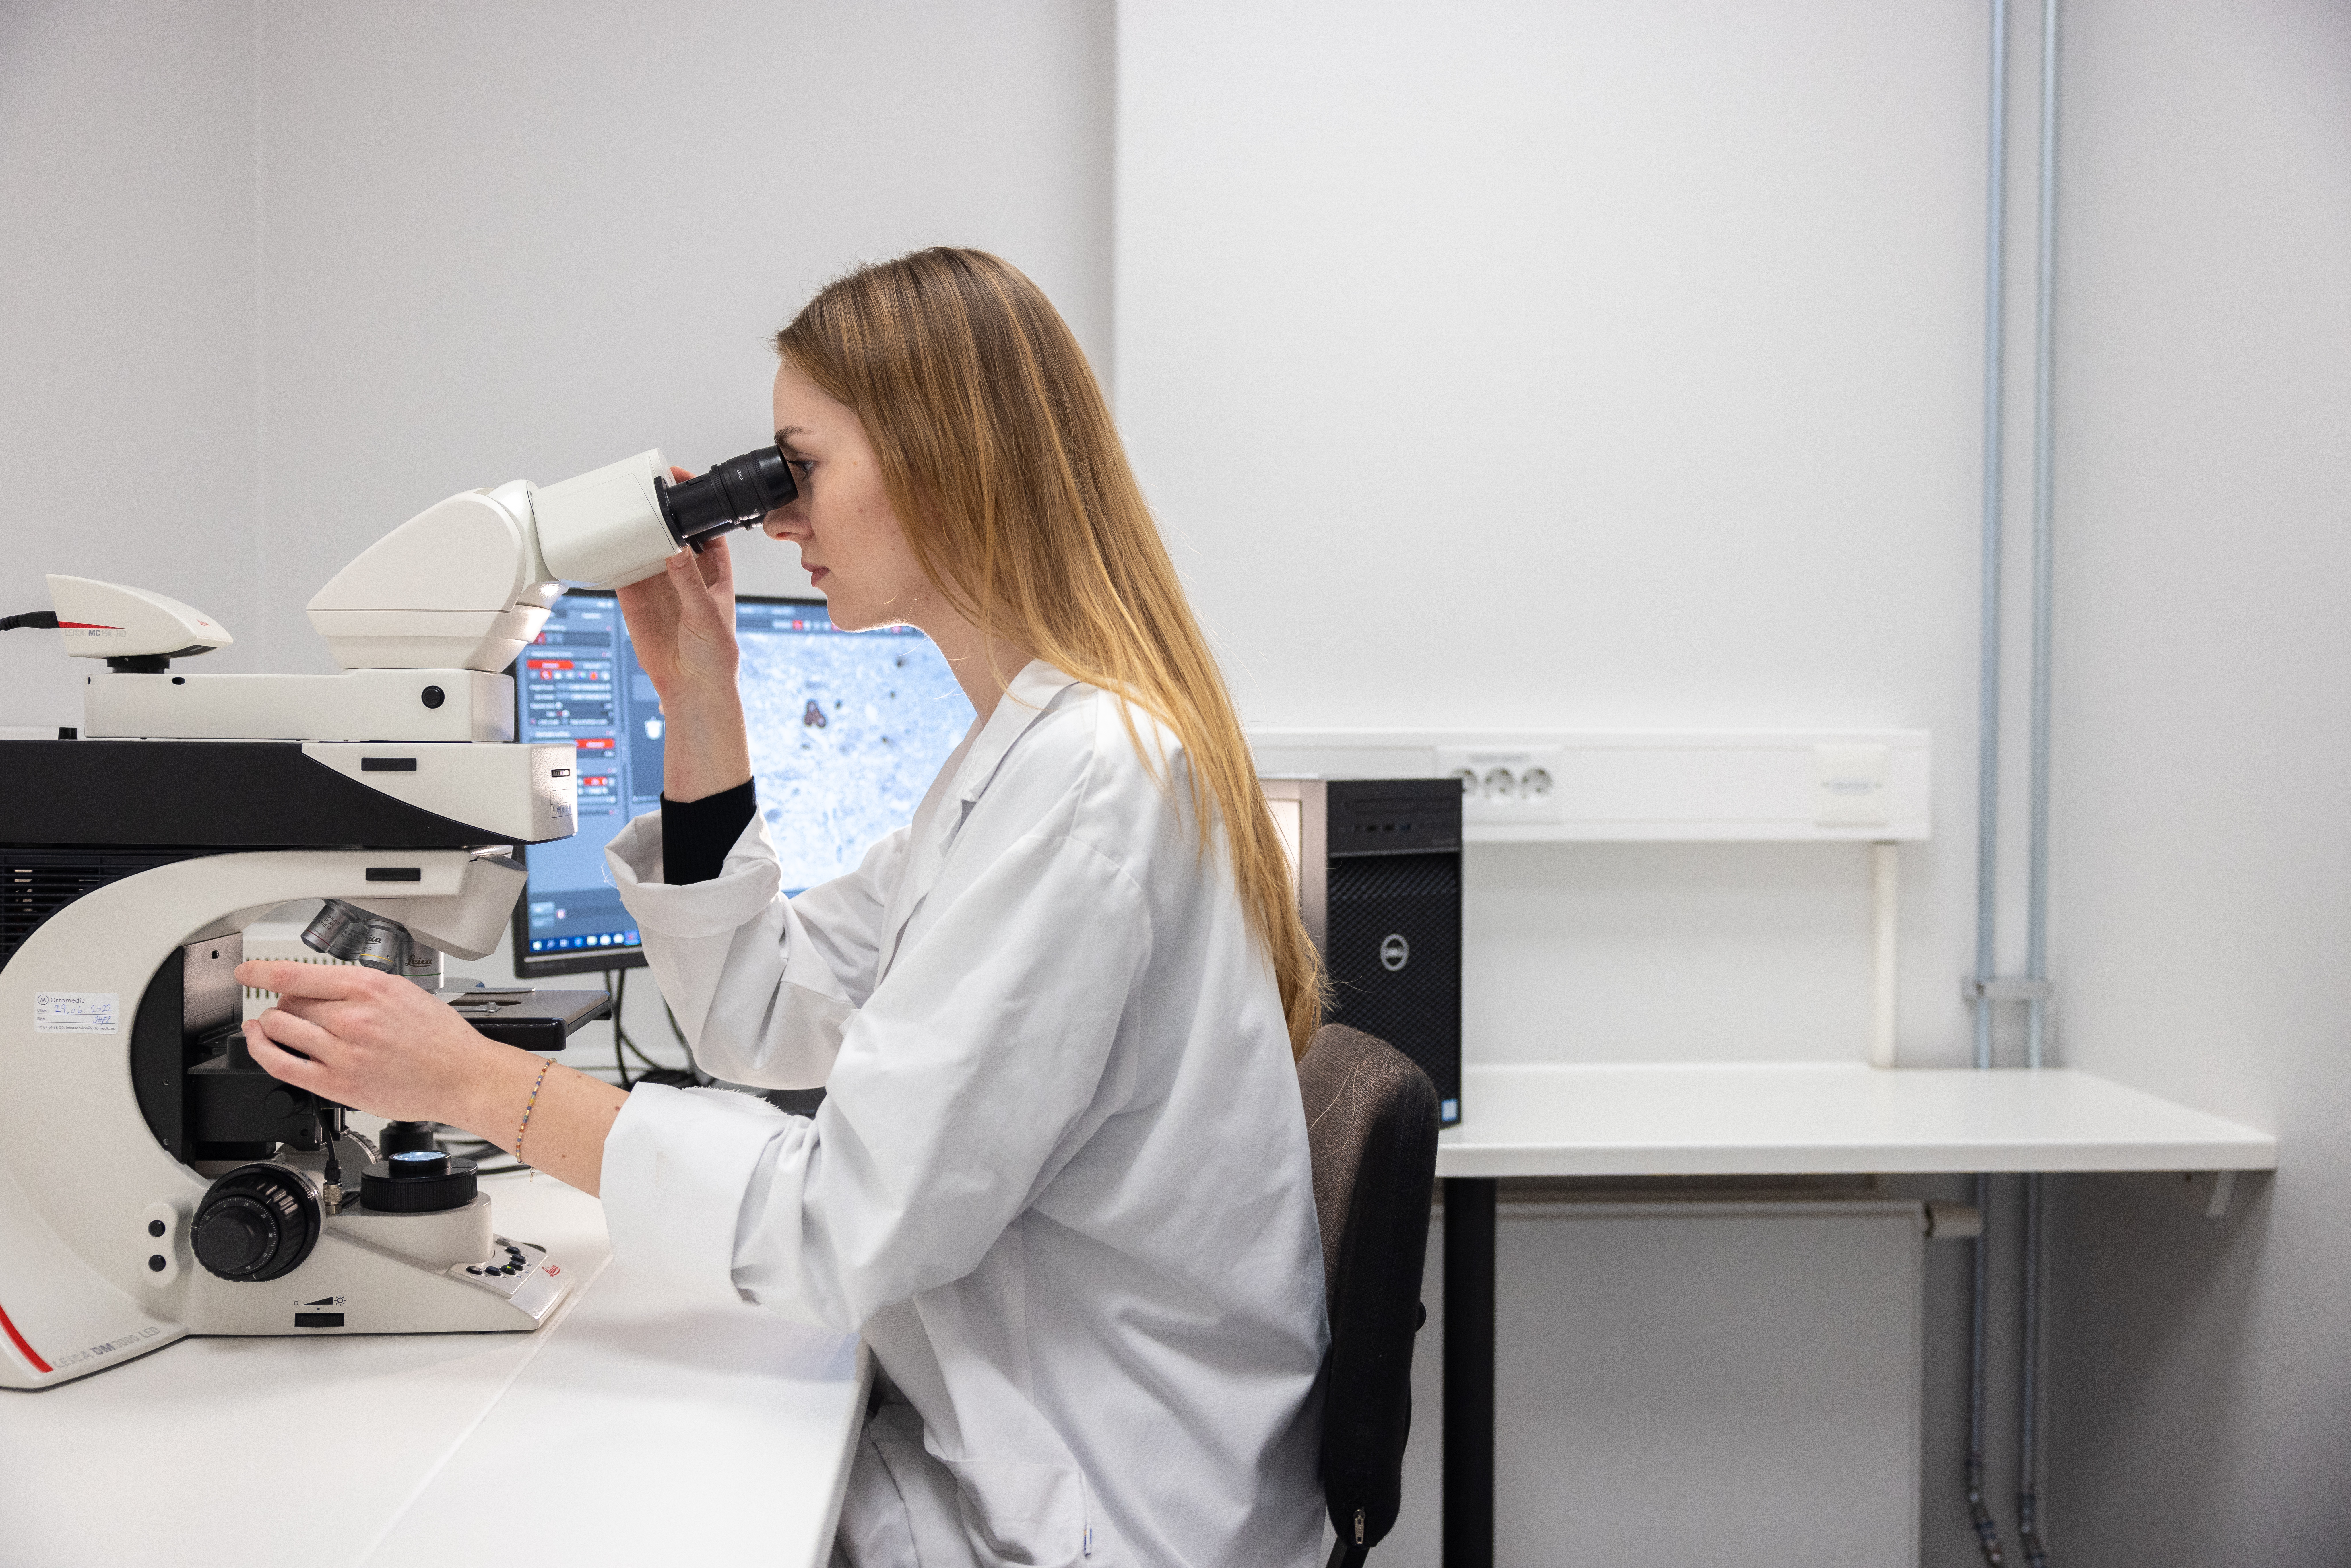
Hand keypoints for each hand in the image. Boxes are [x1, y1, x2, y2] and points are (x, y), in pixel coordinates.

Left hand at [236, 960, 533, 1131]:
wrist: (462, 1077)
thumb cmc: (441, 1038)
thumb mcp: (404, 992)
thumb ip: (361, 986)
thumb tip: (321, 985)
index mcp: (369, 988)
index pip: (297, 974)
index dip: (262, 971)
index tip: (248, 972)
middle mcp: (351, 1018)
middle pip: (288, 1001)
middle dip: (284, 1001)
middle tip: (290, 1006)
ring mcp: (341, 1052)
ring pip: (280, 1028)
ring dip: (271, 1024)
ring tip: (274, 1024)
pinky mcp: (336, 1084)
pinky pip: (281, 1064)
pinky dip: (262, 1050)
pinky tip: (260, 1042)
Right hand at [615, 466, 752, 800]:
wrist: (690, 688)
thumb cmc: (714, 655)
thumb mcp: (706, 614)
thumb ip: (689, 581)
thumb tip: (675, 550)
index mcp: (713, 570)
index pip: (705, 527)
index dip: (696, 503)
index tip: (681, 482)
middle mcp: (685, 571)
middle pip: (670, 530)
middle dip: (659, 509)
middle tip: (642, 487)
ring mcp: (658, 582)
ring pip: (644, 545)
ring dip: (633, 529)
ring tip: (620, 507)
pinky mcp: (636, 597)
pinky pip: (621, 569)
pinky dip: (612, 555)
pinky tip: (604, 541)